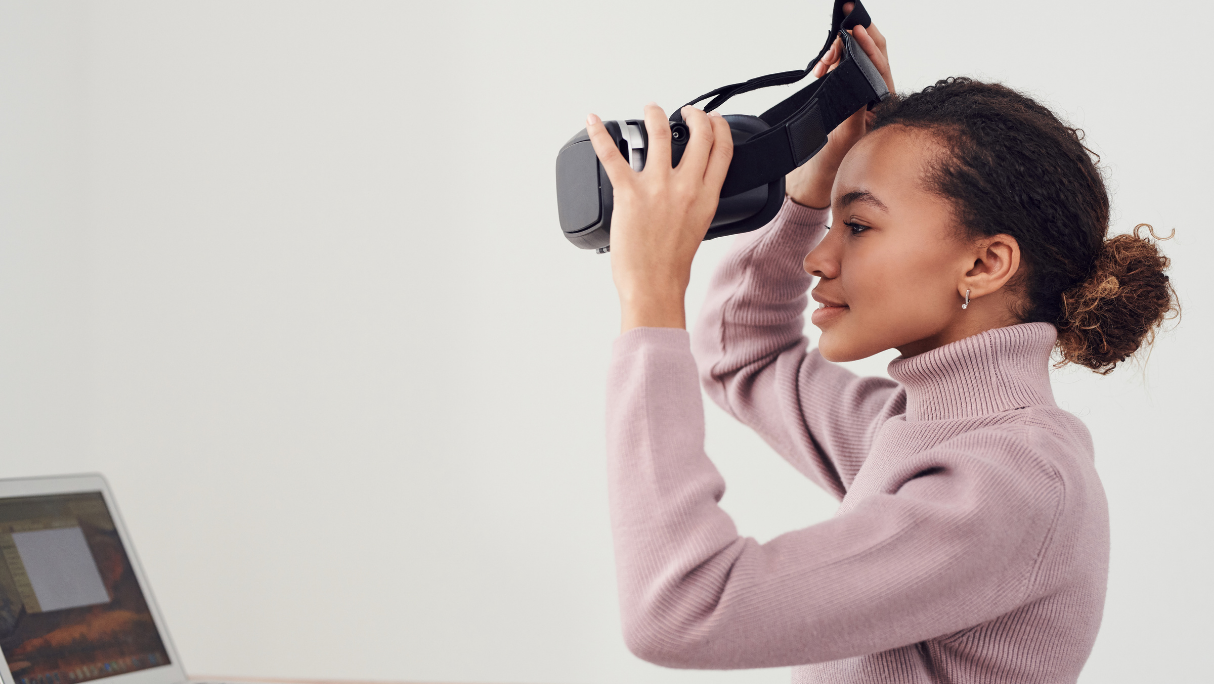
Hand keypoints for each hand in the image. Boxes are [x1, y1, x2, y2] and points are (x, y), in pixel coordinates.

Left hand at [585, 104, 733, 332]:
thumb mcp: (699, 226)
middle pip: (699, 134)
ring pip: (660, 133)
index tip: (713, 120)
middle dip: (694, 114)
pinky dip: (600, 134)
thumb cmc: (672, 263)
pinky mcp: (629, 193)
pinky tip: (593, 121)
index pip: (723, 149)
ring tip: (651, 109)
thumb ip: (698, 199)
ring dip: (655, 114)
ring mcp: (657, 188)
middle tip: (684, 112)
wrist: (654, 285)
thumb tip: (693, 183)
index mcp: (706, 196)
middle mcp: (685, 187)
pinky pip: (612, 155)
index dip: (719, 126)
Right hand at [784, 6, 892, 208]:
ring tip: (825, 57)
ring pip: (859, 57)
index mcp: (887, 103)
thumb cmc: (840, 160)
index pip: (881, 66)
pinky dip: (833, 61)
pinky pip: (846, 67)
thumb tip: (859, 79)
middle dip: (860, 33)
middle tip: (847, 13)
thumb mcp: (849, 135)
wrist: (823, 175)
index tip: (853, 31)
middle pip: (875, 53)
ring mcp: (865, 93)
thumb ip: (855, 107)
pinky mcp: (851, 93)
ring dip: (841, 49)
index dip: (868, 45)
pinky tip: (822, 66)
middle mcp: (880, 95)